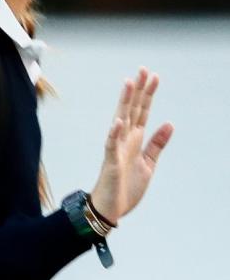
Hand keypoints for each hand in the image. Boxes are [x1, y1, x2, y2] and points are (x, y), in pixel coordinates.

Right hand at [90, 67, 173, 224]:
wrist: (110, 208)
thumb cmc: (126, 187)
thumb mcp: (148, 164)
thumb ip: (157, 144)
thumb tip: (169, 123)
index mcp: (135, 140)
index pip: (142, 112)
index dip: (148, 94)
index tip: (153, 76)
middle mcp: (125, 141)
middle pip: (132, 110)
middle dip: (138, 91)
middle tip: (143, 70)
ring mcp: (116, 150)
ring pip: (120, 121)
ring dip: (124, 104)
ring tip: (129, 85)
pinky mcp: (111, 163)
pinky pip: (111, 146)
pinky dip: (114, 134)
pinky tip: (118, 121)